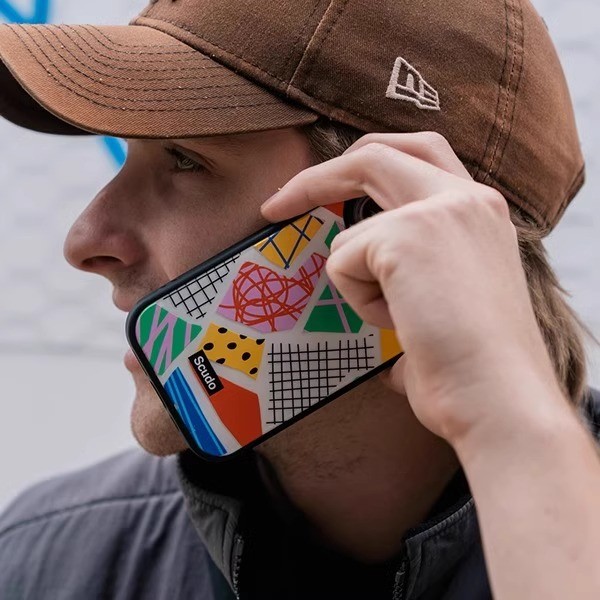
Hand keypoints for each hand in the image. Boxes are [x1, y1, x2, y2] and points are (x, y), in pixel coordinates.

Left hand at [261, 132, 563, 446]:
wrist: (499, 400)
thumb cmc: (473, 366)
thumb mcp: (448, 298)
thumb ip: (414, 273)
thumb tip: (370, 288)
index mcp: (479, 212)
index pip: (418, 154)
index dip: (366, 162)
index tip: (327, 188)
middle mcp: (465, 199)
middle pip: (375, 154)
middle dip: (319, 176)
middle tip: (278, 204)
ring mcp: (438, 211)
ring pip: (352, 234)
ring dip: (360, 284)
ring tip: (403, 320)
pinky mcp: (405, 236)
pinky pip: (344, 263)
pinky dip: (360, 301)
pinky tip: (400, 323)